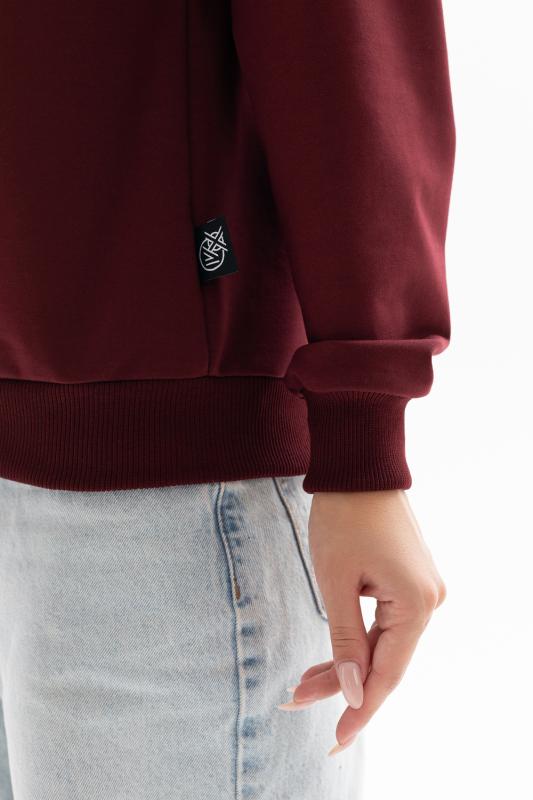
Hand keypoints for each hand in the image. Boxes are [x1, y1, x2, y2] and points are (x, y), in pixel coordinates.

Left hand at [280, 490, 445, 754]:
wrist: (359, 466)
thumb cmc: (343, 517)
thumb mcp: (336, 581)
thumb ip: (346, 639)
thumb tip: (354, 691)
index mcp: (416, 603)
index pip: (387, 673)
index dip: (360, 709)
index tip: (337, 740)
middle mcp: (429, 601)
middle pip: (383, 660)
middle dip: (341, 683)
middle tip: (296, 702)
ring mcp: (422, 590)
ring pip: (382, 643)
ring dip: (345, 661)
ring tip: (302, 684)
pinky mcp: (410, 581)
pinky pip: (384, 623)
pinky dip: (356, 638)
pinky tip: (330, 657)